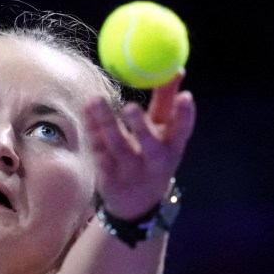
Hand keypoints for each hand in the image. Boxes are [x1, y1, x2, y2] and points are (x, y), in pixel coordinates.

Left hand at [84, 70, 195, 219]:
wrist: (137, 204)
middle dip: (141, 128)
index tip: (186, 96)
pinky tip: (87, 111)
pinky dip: (93, 131)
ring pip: (118, 148)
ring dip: (106, 123)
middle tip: (131, 106)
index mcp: (172, 150)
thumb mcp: (164, 134)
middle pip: (149, 146)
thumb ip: (167, 102)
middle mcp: (154, 163)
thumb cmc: (153, 156)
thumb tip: (177, 68)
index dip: (185, 116)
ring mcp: (130, 173)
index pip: (182, 133)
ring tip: (96, 101)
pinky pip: (99, 151)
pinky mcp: (108, 178)